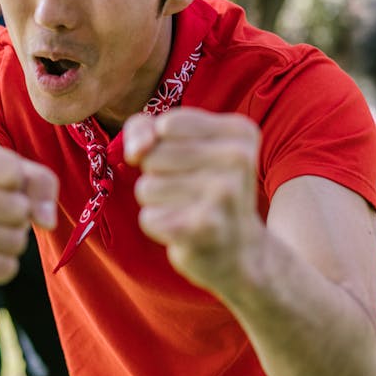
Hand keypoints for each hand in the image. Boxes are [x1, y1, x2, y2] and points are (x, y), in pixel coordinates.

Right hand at [0, 142, 57, 301]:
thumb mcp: (13, 180)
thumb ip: (41, 184)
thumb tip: (47, 220)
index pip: (15, 174)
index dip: (20, 188)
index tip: (3, 191)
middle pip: (19, 209)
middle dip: (19, 220)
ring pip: (15, 240)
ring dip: (12, 244)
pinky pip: (4, 266)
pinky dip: (5, 267)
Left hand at [124, 108, 263, 291]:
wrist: (238, 250)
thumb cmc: (201, 188)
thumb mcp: (178, 143)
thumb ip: (144, 128)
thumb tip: (136, 152)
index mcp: (238, 131)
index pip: (166, 125)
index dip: (162, 146)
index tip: (191, 162)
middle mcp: (237, 159)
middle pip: (152, 156)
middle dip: (158, 175)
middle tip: (191, 190)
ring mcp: (224, 194)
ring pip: (147, 187)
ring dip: (158, 202)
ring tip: (188, 209)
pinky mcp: (205, 228)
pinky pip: (149, 218)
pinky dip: (157, 225)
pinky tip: (184, 230)